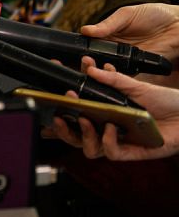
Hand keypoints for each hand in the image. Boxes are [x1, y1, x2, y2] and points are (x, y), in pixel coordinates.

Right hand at [48, 64, 178, 160]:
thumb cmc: (165, 101)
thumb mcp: (137, 85)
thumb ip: (114, 80)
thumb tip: (91, 69)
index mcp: (104, 110)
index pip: (76, 110)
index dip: (61, 104)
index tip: (57, 89)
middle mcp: (107, 127)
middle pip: (75, 135)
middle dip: (62, 128)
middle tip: (59, 115)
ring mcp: (117, 140)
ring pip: (88, 148)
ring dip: (83, 135)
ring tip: (87, 121)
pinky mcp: (131, 152)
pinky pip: (111, 153)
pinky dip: (108, 141)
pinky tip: (111, 128)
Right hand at [81, 3, 178, 68]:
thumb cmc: (155, 14)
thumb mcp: (127, 14)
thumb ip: (107, 24)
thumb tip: (85, 30)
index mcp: (108, 34)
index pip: (89, 44)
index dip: (80, 49)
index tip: (74, 52)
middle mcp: (114, 49)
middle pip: (95, 59)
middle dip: (87, 62)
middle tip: (85, 61)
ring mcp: (125, 59)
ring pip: (107, 69)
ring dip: (99, 70)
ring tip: (94, 67)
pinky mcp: (138, 68)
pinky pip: (124, 76)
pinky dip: (116, 77)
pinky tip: (110, 73)